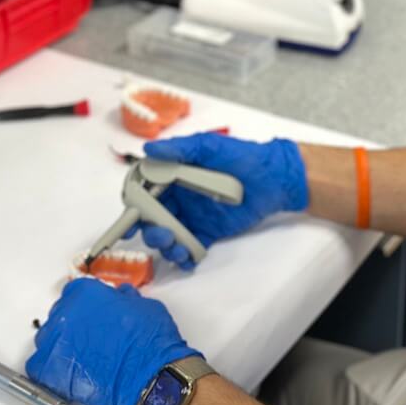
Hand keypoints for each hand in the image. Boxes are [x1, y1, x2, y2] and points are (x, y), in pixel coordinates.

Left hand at [26, 278, 199, 404]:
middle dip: (73, 322)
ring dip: (61, 343)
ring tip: (79, 354)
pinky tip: (66, 370)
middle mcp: (67, 312)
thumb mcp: (143, 305)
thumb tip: (121, 298)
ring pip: (48, 337)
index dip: (85, 303)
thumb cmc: (148, 340)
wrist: (147, 373)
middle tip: (89, 334)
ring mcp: (57, 340)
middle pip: (60, 313)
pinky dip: (49, 368)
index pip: (75, 291)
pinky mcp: (50, 368)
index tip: (90, 310)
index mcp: (86, 292)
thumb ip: (125, 298)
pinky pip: (38, 365)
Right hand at [132, 134, 307, 269]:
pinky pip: (191, 247)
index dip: (134, 205)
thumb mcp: (209, 146)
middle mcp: (180, 197)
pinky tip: (188, 258)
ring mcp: (193, 216)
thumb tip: (149, 148)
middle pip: (153, 218)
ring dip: (167, 246)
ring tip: (176, 248)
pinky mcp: (208, 232)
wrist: (274, 177)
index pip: (145, 192)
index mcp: (175, 175)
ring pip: (169, 235)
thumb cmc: (242, 156)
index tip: (130, 217)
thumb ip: (180, 148)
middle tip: (160, 236)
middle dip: (151, 231)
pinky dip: (185, 256)